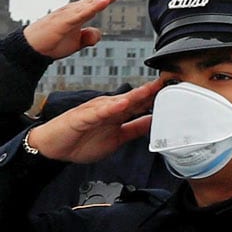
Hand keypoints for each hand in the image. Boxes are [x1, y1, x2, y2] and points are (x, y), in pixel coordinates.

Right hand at [22, 0, 133, 59]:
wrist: (30, 48)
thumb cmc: (51, 42)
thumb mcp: (77, 42)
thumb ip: (90, 37)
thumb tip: (98, 33)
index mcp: (80, 13)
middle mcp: (76, 9)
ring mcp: (70, 14)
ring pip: (93, 2)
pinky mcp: (64, 22)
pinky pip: (82, 14)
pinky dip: (94, 7)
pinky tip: (104, 1)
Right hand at [26, 80, 162, 162]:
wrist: (53, 148)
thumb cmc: (82, 141)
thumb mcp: (117, 138)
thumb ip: (135, 129)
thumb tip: (155, 122)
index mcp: (117, 113)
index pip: (141, 103)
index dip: (157, 97)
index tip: (176, 92)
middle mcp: (108, 108)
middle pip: (134, 98)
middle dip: (151, 91)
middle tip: (170, 83)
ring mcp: (95, 111)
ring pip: (118, 101)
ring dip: (135, 95)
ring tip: (151, 90)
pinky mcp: (82, 117)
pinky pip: (98, 112)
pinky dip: (110, 108)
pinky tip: (121, 104)